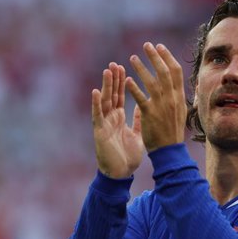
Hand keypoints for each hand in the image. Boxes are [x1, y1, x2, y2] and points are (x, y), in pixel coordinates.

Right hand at [92, 62, 144, 178]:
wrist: (120, 174)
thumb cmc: (128, 157)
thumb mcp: (137, 134)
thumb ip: (138, 120)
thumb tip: (142, 107)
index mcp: (119, 118)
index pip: (120, 96)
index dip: (122, 82)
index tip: (124, 67)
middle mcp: (110, 118)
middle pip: (112, 94)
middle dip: (114, 79)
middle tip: (115, 64)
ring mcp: (104, 123)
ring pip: (104, 101)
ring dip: (105, 86)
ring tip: (107, 70)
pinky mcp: (100, 131)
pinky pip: (98, 115)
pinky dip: (96, 104)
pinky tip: (95, 91)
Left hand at [126, 42, 186, 151]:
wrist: (170, 151)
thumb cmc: (173, 131)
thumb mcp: (181, 111)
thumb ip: (177, 96)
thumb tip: (178, 84)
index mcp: (179, 96)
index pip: (176, 71)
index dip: (167, 56)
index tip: (160, 46)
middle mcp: (172, 98)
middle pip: (164, 71)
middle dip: (155, 56)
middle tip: (146, 45)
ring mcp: (161, 106)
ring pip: (151, 82)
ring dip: (141, 68)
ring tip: (132, 58)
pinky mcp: (150, 114)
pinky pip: (141, 98)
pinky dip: (134, 88)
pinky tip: (126, 80)